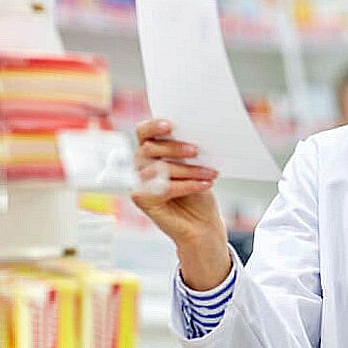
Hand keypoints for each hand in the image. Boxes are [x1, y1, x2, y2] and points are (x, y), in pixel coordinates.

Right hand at [131, 118, 230, 289]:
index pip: (143, 132)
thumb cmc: (197, 190)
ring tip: (210, 173)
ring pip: (160, 168)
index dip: (153, 126)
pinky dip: (189, 184)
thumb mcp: (195, 165)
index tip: (170, 124)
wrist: (201, 223)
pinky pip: (165, 187)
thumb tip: (193, 133)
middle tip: (197, 151)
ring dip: (189, 170)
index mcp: (149, 151)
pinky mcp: (142, 200)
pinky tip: (205, 184)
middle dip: (175, 148)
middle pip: (150, 148)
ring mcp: (137, 183)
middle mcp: (139, 165)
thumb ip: (187, 150)